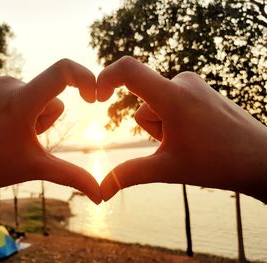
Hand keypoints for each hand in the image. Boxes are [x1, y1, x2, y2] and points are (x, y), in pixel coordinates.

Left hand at [0, 59, 100, 203]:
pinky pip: (18, 90)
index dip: (86, 78)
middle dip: (46, 118)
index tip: (92, 97)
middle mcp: (8, 83)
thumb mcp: (37, 169)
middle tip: (24, 138)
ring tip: (10, 133)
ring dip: (33, 113)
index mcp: (22, 100)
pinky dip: (19, 107)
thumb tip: (101, 196)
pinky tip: (1, 125)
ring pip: (35, 94)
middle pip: (51, 96)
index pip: (63, 71)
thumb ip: (73, 177)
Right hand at [97, 56, 266, 202]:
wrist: (260, 160)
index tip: (95, 95)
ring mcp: (194, 85)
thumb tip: (101, 192)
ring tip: (191, 140)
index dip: (106, 77)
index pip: (129, 70)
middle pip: (144, 105)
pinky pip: (173, 102)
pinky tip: (197, 133)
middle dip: (152, 129)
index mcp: (172, 97)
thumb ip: (129, 175)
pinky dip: (175, 120)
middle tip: (179, 145)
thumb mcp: (167, 169)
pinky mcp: (201, 89)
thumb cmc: (217, 163)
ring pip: (158, 106)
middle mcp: (183, 82)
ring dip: (164, 126)